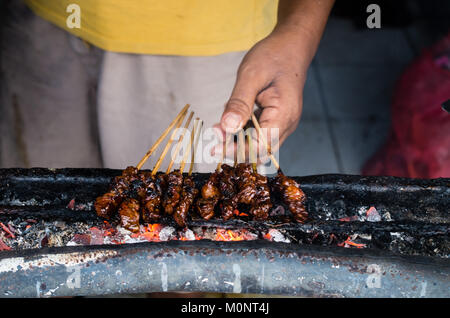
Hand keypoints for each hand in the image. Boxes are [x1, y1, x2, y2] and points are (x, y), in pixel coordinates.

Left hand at [213, 0, 333, 160]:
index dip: (237, 150)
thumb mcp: (251, 75)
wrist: (291, 46)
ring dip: (238, 142)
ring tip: (218, 131)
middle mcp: (287, 123)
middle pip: (260, 150)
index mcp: (283, 114)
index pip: (260, 146)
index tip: (215, 146)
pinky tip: (230, 123)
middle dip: (236, 150)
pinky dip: (243, 132)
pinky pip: (260, 134)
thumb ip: (239, 103)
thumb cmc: (273, 56)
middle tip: (213, 142)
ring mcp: (284, 123)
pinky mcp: (277, 120)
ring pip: (260, 145)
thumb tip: (227, 127)